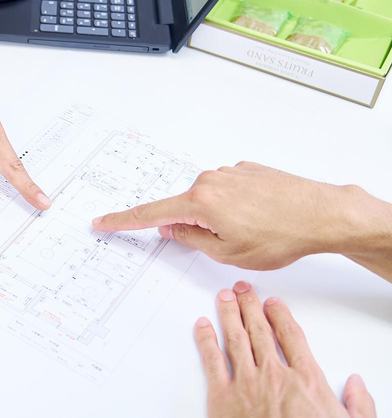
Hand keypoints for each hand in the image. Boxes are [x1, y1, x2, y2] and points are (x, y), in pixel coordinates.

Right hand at [92, 162, 387, 270]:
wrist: (321, 214)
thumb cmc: (278, 236)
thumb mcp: (227, 253)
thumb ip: (191, 238)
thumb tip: (172, 227)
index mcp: (199, 202)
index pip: (150, 213)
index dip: (124, 221)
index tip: (102, 221)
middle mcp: (210, 180)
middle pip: (184, 208)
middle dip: (194, 227)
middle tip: (226, 244)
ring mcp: (230, 172)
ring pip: (209, 201)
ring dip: (219, 218)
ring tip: (253, 232)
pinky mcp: (248, 170)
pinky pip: (229, 191)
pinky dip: (236, 207)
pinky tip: (260, 217)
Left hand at [195, 281, 375, 417]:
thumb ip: (358, 406)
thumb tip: (357, 385)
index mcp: (306, 381)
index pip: (291, 337)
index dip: (280, 316)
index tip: (273, 303)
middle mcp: (274, 376)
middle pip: (260, 331)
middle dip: (250, 306)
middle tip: (243, 289)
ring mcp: (247, 384)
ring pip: (235, 338)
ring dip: (228, 314)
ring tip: (224, 297)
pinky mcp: (222, 397)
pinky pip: (212, 361)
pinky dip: (205, 340)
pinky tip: (202, 325)